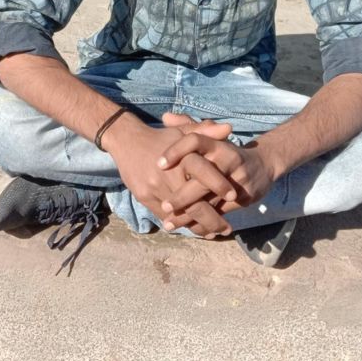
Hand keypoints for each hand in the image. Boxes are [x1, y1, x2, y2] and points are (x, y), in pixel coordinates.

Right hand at [106, 116, 237, 237]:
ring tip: (213, 232)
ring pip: (180, 214)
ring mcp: (154, 188)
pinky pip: (165, 216)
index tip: (234, 196)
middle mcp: (167, 176)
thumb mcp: (183, 132)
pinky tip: (193, 228)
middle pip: (193, 203)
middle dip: (212, 219)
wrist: (127, 141)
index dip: (219, 185)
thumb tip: (229, 128)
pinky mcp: (144, 197)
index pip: (203, 173)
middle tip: (227, 228)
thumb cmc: (161, 137)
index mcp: (180, 158)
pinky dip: (180, 223)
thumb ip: (206, 131)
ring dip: (198, 226)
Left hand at [157, 113, 274, 230]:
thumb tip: (165, 116)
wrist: (264, 165)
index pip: (195, 141)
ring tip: (169, 223)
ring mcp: (237, 179)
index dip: (176, 150)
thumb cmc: (226, 152)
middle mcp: (228, 159)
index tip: (159, 164)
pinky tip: (188, 228)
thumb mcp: (211, 138)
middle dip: (182, 195)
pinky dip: (203, 222)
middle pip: (202, 178)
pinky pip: (220, 212)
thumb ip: (187, 127)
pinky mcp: (244, 197)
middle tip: (164, 206)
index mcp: (217, 143)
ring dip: (189, 214)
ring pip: (210, 200)